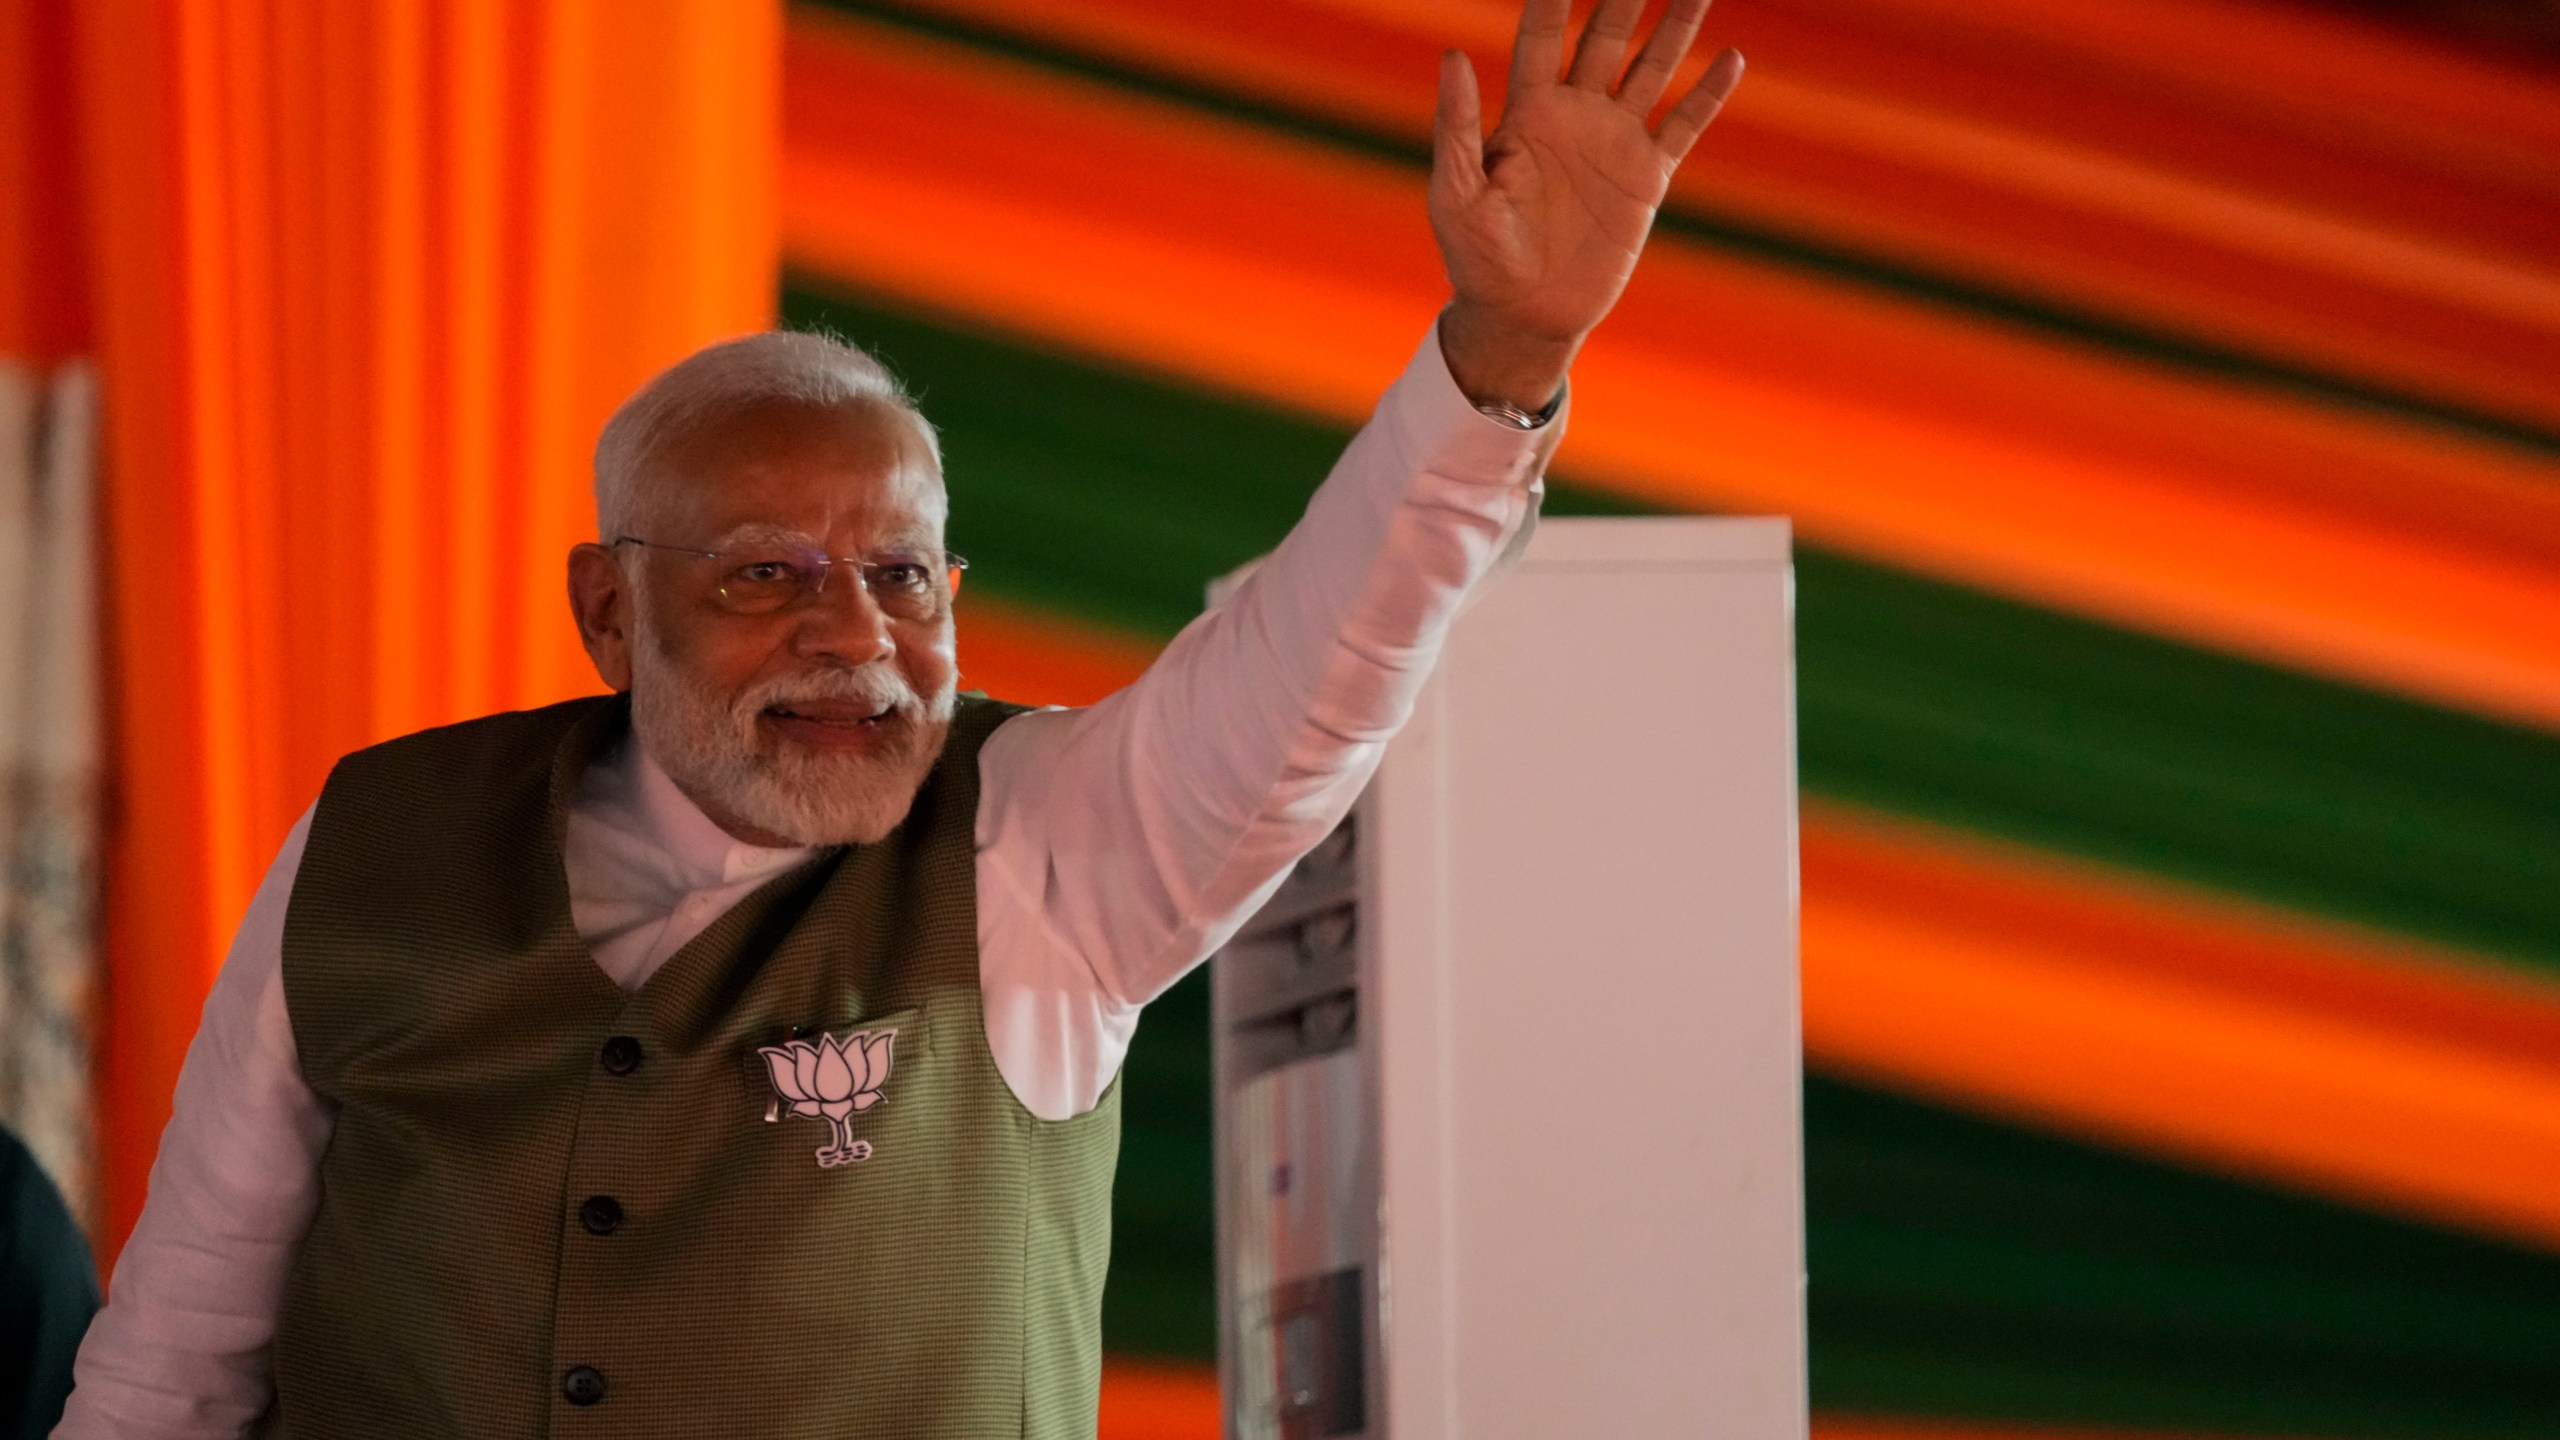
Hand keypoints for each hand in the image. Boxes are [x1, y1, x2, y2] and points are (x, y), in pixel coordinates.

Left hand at [1431, 0, 1743, 410]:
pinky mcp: (1645, 178)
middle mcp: (1573, 115)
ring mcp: (1613, 143)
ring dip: (1675, 27)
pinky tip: (1731, 59)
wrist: (1523, 315)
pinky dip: (1707, 94)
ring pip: (1651, 69)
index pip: (1543, 36)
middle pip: (1606, 37)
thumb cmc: (1477, 257)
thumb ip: (1456, 127)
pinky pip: (1682, 126)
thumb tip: (1452, 55)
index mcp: (1526, 112)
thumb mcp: (1455, 194)